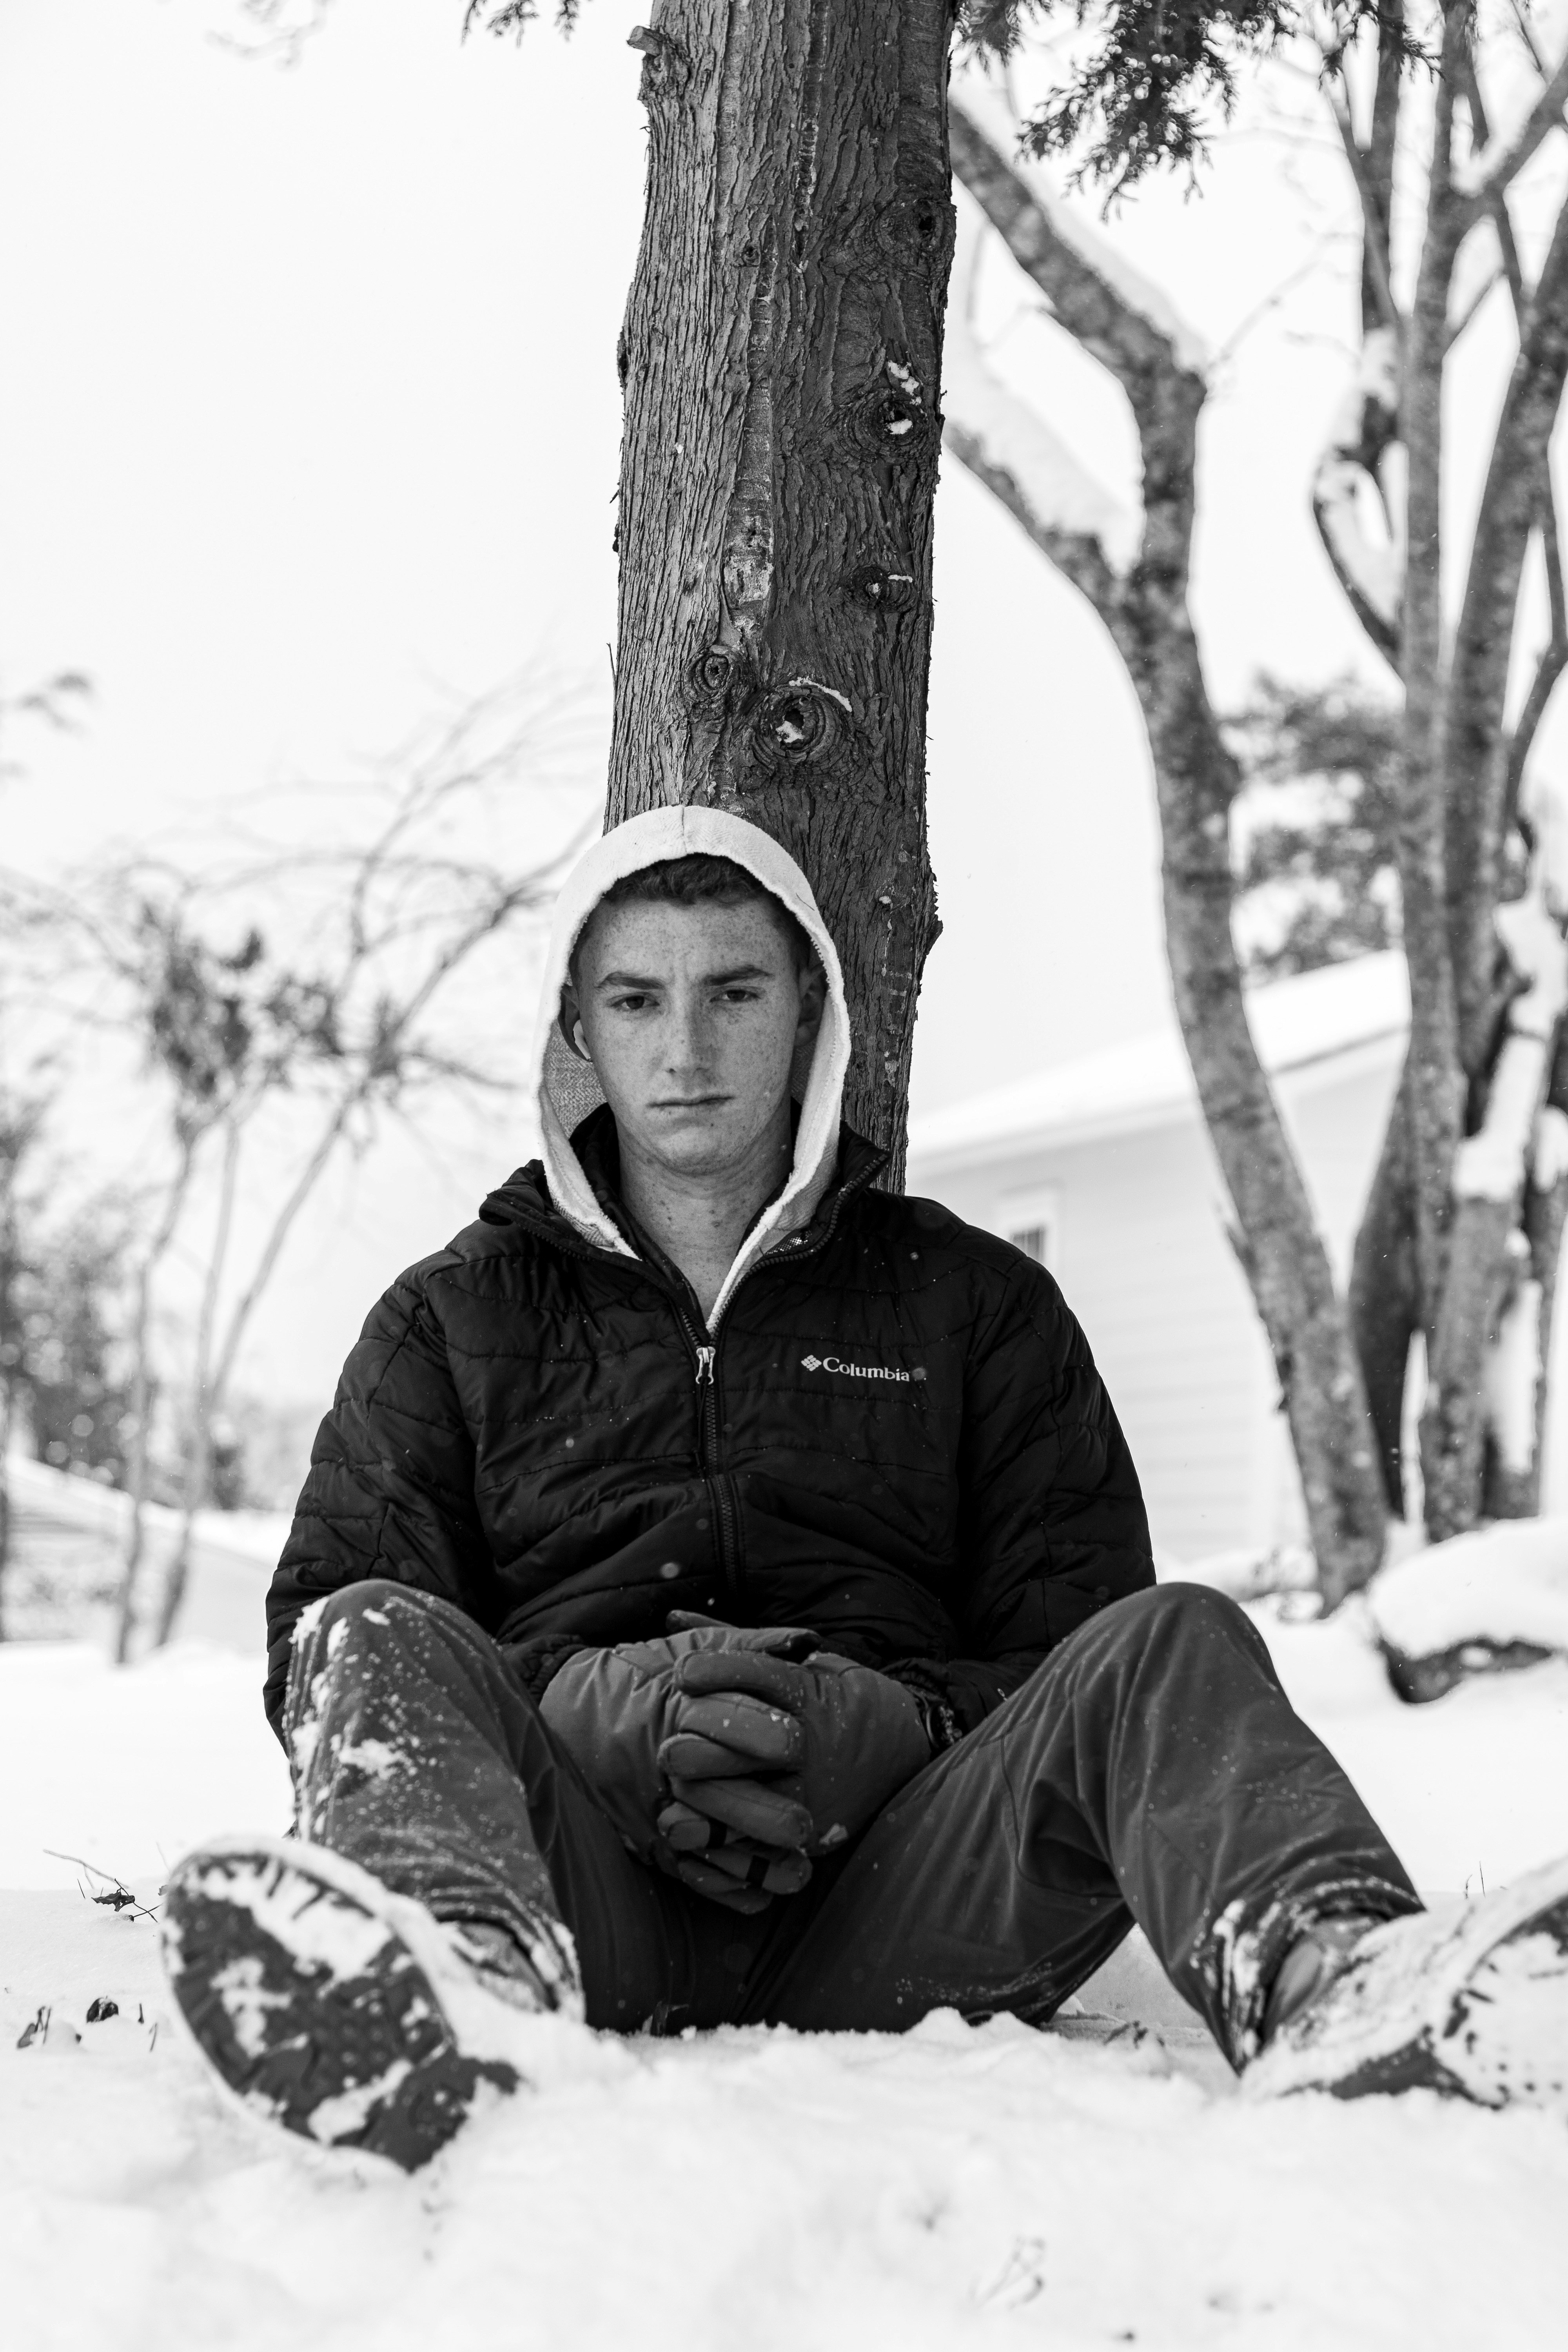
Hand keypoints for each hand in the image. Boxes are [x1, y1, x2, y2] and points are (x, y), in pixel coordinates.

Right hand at [538, 1624, 822, 1912]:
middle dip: (770, 1816)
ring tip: (800, 1873)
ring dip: (758, 1864)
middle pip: (726, 1796)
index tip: (798, 1744)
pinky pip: (688, 1872)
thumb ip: (746, 1646)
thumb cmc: (638, 1674)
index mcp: (682, 1711)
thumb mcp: (690, 1648)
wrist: (567, 1709)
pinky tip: (762, 1894)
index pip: (736, 1727)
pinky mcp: (643, 1837)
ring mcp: (652, 1804)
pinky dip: (726, 1888)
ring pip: (712, 1844)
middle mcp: (668, 1763)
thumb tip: (805, 1644)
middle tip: (806, 1828)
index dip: (772, 1737)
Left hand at [653, 1615, 930, 1859]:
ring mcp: (811, 1787)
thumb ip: (734, 1640)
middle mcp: (808, 1738)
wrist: (903, 1747)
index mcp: (807, 1691)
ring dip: (704, 1797)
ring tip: (669, 1794)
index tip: (682, 1672)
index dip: (717, 1670)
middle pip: (745, 1742)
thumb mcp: (799, 1660)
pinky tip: (689, 1830)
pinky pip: (760, 1839)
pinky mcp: (813, 1827)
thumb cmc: (837, 1695)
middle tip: (666, 1750)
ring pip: (748, 1797)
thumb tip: (671, 1614)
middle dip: (698, 1747)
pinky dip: (722, 1838)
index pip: (759, 1674)